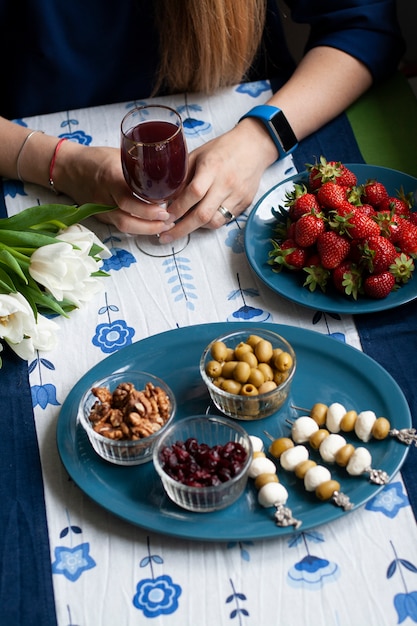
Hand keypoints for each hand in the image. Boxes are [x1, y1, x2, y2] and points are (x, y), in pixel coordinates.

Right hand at [55, 143, 174, 235]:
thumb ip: (138, 167)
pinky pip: (120, 225)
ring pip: (124, 227)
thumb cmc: (96, 158)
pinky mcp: (101, 216)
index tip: (165, 211)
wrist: (67, 168)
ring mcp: (101, 210)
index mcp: (109, 178)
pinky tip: (151, 224)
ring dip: (146, 230)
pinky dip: (137, 227)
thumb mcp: (119, 155)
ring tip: (164, 226)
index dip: (148, 210)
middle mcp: (104, 198)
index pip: (128, 200)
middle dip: (151, 226)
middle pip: (127, 221)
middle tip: (169, 222)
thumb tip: (166, 172)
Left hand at [158, 119, 277, 242]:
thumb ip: (184, 176)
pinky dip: (210, 222)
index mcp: (212, 168)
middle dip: (182, 229)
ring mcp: (237, 196)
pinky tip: (202, 219)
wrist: (253, 147)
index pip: (193, 193)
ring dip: (196, 227)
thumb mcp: (198, 155)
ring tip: (184, 225)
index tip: (165, 217)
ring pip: (214, 222)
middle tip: (166, 237)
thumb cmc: (222, 149)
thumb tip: (168, 198)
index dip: (178, 208)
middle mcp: (226, 184)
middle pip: (203, 214)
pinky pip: (225, 220)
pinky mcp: (245, 204)